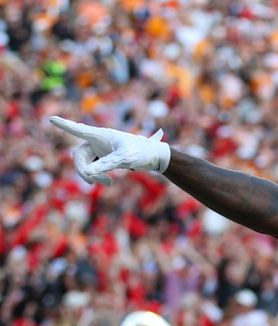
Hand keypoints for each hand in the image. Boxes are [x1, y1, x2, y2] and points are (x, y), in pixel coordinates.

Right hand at [49, 116, 170, 184]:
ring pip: (86, 163)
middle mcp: (99, 140)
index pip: (79, 130)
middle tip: (93, 182)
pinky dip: (98, 175)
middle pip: (79, 155)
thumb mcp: (124, 159)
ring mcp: (101, 149)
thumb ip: (106, 165)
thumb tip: (88, 172)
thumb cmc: (142, 153)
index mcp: (102, 135)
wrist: (156, 156)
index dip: (64, 125)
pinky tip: (109, 183)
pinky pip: (93, 166)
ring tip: (109, 184)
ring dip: (92, 175)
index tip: (51, 118)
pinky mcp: (106, 157)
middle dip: (84, 170)